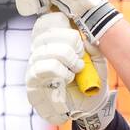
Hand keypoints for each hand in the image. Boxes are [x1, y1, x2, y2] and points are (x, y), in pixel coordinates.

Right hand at [26, 12, 114, 128]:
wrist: (90, 106)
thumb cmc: (91, 79)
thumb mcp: (97, 59)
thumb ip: (92, 45)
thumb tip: (85, 37)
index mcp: (52, 43)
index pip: (46, 23)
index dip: (64, 29)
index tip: (80, 43)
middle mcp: (38, 53)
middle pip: (46, 35)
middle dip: (70, 45)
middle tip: (80, 60)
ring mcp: (33, 68)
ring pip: (44, 52)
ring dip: (66, 59)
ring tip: (75, 71)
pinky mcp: (33, 85)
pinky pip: (43, 70)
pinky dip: (61, 72)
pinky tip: (68, 78)